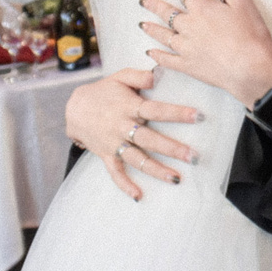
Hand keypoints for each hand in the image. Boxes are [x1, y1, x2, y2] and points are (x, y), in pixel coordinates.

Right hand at [65, 67, 200, 200]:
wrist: (74, 108)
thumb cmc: (104, 91)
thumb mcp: (120, 77)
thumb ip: (139, 76)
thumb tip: (158, 74)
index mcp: (129, 107)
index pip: (155, 110)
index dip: (176, 113)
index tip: (198, 116)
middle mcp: (122, 127)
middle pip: (150, 139)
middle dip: (173, 148)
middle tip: (194, 157)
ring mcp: (114, 143)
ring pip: (137, 159)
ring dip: (157, 170)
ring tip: (177, 179)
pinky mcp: (106, 155)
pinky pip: (115, 173)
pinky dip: (125, 185)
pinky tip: (139, 196)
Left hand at [140, 0, 271, 105]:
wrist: (250, 69)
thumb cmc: (251, 34)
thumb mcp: (241, 1)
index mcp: (201, 8)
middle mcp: (188, 26)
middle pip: (167, 13)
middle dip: (154, 5)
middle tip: (144, 1)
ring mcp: (186, 47)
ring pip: (163, 35)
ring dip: (152, 28)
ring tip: (142, 24)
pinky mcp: (188, 66)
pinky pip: (167, 59)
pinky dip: (157, 56)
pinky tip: (150, 53)